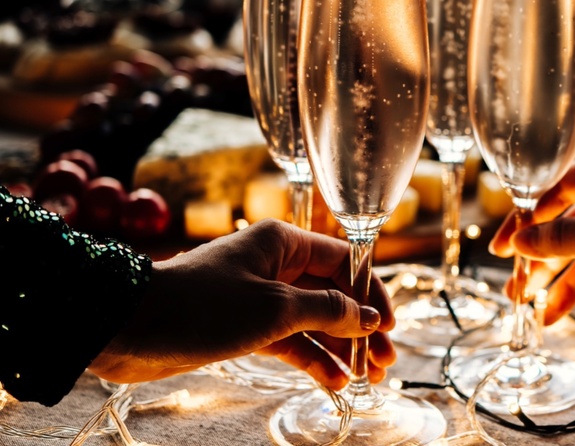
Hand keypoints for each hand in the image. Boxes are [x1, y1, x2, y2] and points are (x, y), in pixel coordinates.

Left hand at [89, 218, 394, 390]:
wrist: (131, 326)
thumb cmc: (203, 305)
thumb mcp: (275, 308)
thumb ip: (327, 311)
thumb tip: (369, 317)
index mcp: (285, 243)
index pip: (346, 261)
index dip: (373, 292)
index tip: (391, 325)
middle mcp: (277, 265)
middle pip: (333, 293)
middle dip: (362, 326)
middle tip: (387, 360)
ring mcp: (260, 296)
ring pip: (314, 320)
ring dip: (341, 348)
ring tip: (369, 378)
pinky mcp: (244, 325)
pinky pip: (290, 340)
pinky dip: (311, 359)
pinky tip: (334, 383)